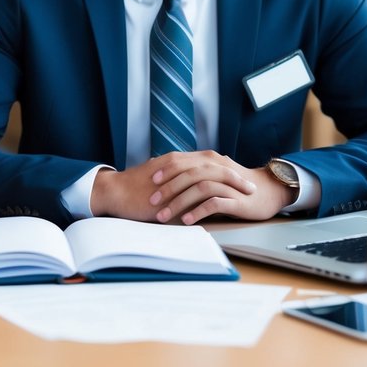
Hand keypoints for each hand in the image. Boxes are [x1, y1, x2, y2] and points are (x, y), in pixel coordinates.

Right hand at [89, 151, 259, 222]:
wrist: (115, 191)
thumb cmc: (135, 192)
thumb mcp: (162, 185)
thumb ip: (179, 187)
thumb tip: (196, 198)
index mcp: (179, 161)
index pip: (211, 163)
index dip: (230, 171)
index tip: (245, 181)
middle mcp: (179, 163)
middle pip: (215, 165)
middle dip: (235, 176)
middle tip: (252, 187)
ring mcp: (174, 172)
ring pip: (208, 175)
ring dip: (229, 185)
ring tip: (244, 196)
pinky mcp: (168, 185)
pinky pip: (193, 188)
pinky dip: (211, 195)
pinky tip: (223, 204)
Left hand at [150, 151, 294, 224]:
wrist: (270, 191)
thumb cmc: (239, 186)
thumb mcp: (215, 175)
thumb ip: (197, 174)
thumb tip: (171, 178)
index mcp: (210, 161)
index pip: (183, 162)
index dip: (165, 171)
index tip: (149, 182)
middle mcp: (218, 168)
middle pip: (188, 174)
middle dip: (168, 188)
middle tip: (152, 201)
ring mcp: (227, 183)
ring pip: (199, 188)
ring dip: (179, 202)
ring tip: (165, 216)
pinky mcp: (236, 199)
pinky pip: (214, 203)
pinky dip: (198, 211)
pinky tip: (187, 220)